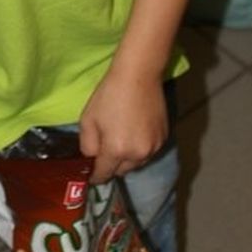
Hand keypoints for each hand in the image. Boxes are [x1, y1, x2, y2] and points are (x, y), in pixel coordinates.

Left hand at [79, 69, 168, 184]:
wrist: (138, 75)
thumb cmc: (109, 94)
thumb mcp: (88, 119)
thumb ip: (87, 145)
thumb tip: (91, 159)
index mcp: (116, 150)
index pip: (104, 174)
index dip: (94, 176)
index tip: (89, 175)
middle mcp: (138, 154)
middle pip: (121, 171)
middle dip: (111, 165)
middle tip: (104, 151)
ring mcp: (154, 147)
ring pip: (136, 163)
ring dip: (127, 158)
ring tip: (120, 139)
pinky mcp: (164, 138)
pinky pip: (148, 152)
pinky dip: (140, 148)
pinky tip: (134, 131)